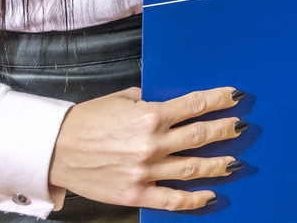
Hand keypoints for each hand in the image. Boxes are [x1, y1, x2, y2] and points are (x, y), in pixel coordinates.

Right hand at [47, 86, 243, 210]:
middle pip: (200, 136)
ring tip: (235, 162)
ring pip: (193, 168)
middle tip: (241, 127)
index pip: (195, 105)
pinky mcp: (135, 194)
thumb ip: (150, 102)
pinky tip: (210, 196)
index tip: (235, 96)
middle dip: (225, 130)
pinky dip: (194, 200)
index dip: (219, 100)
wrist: (55, 149)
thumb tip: (172, 103)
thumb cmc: (87, 121)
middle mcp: (152, 144)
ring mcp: (145, 171)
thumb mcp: (122, 100)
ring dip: (218, 165)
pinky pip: (172, 200)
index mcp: (150, 116)